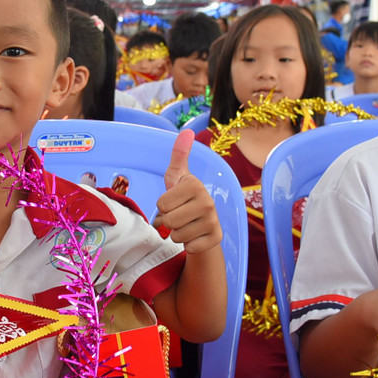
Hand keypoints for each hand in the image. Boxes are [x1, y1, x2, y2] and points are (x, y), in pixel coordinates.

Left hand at [152, 129, 221, 253]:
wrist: (203, 223)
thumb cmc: (184, 197)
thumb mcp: (177, 176)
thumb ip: (178, 155)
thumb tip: (187, 131)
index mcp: (195, 185)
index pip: (161, 204)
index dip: (162, 206)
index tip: (174, 202)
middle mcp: (208, 202)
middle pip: (168, 221)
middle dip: (168, 222)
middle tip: (178, 215)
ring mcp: (213, 221)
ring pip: (176, 236)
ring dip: (176, 234)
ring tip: (185, 225)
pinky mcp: (216, 238)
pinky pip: (188, 247)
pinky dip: (188, 244)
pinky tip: (194, 235)